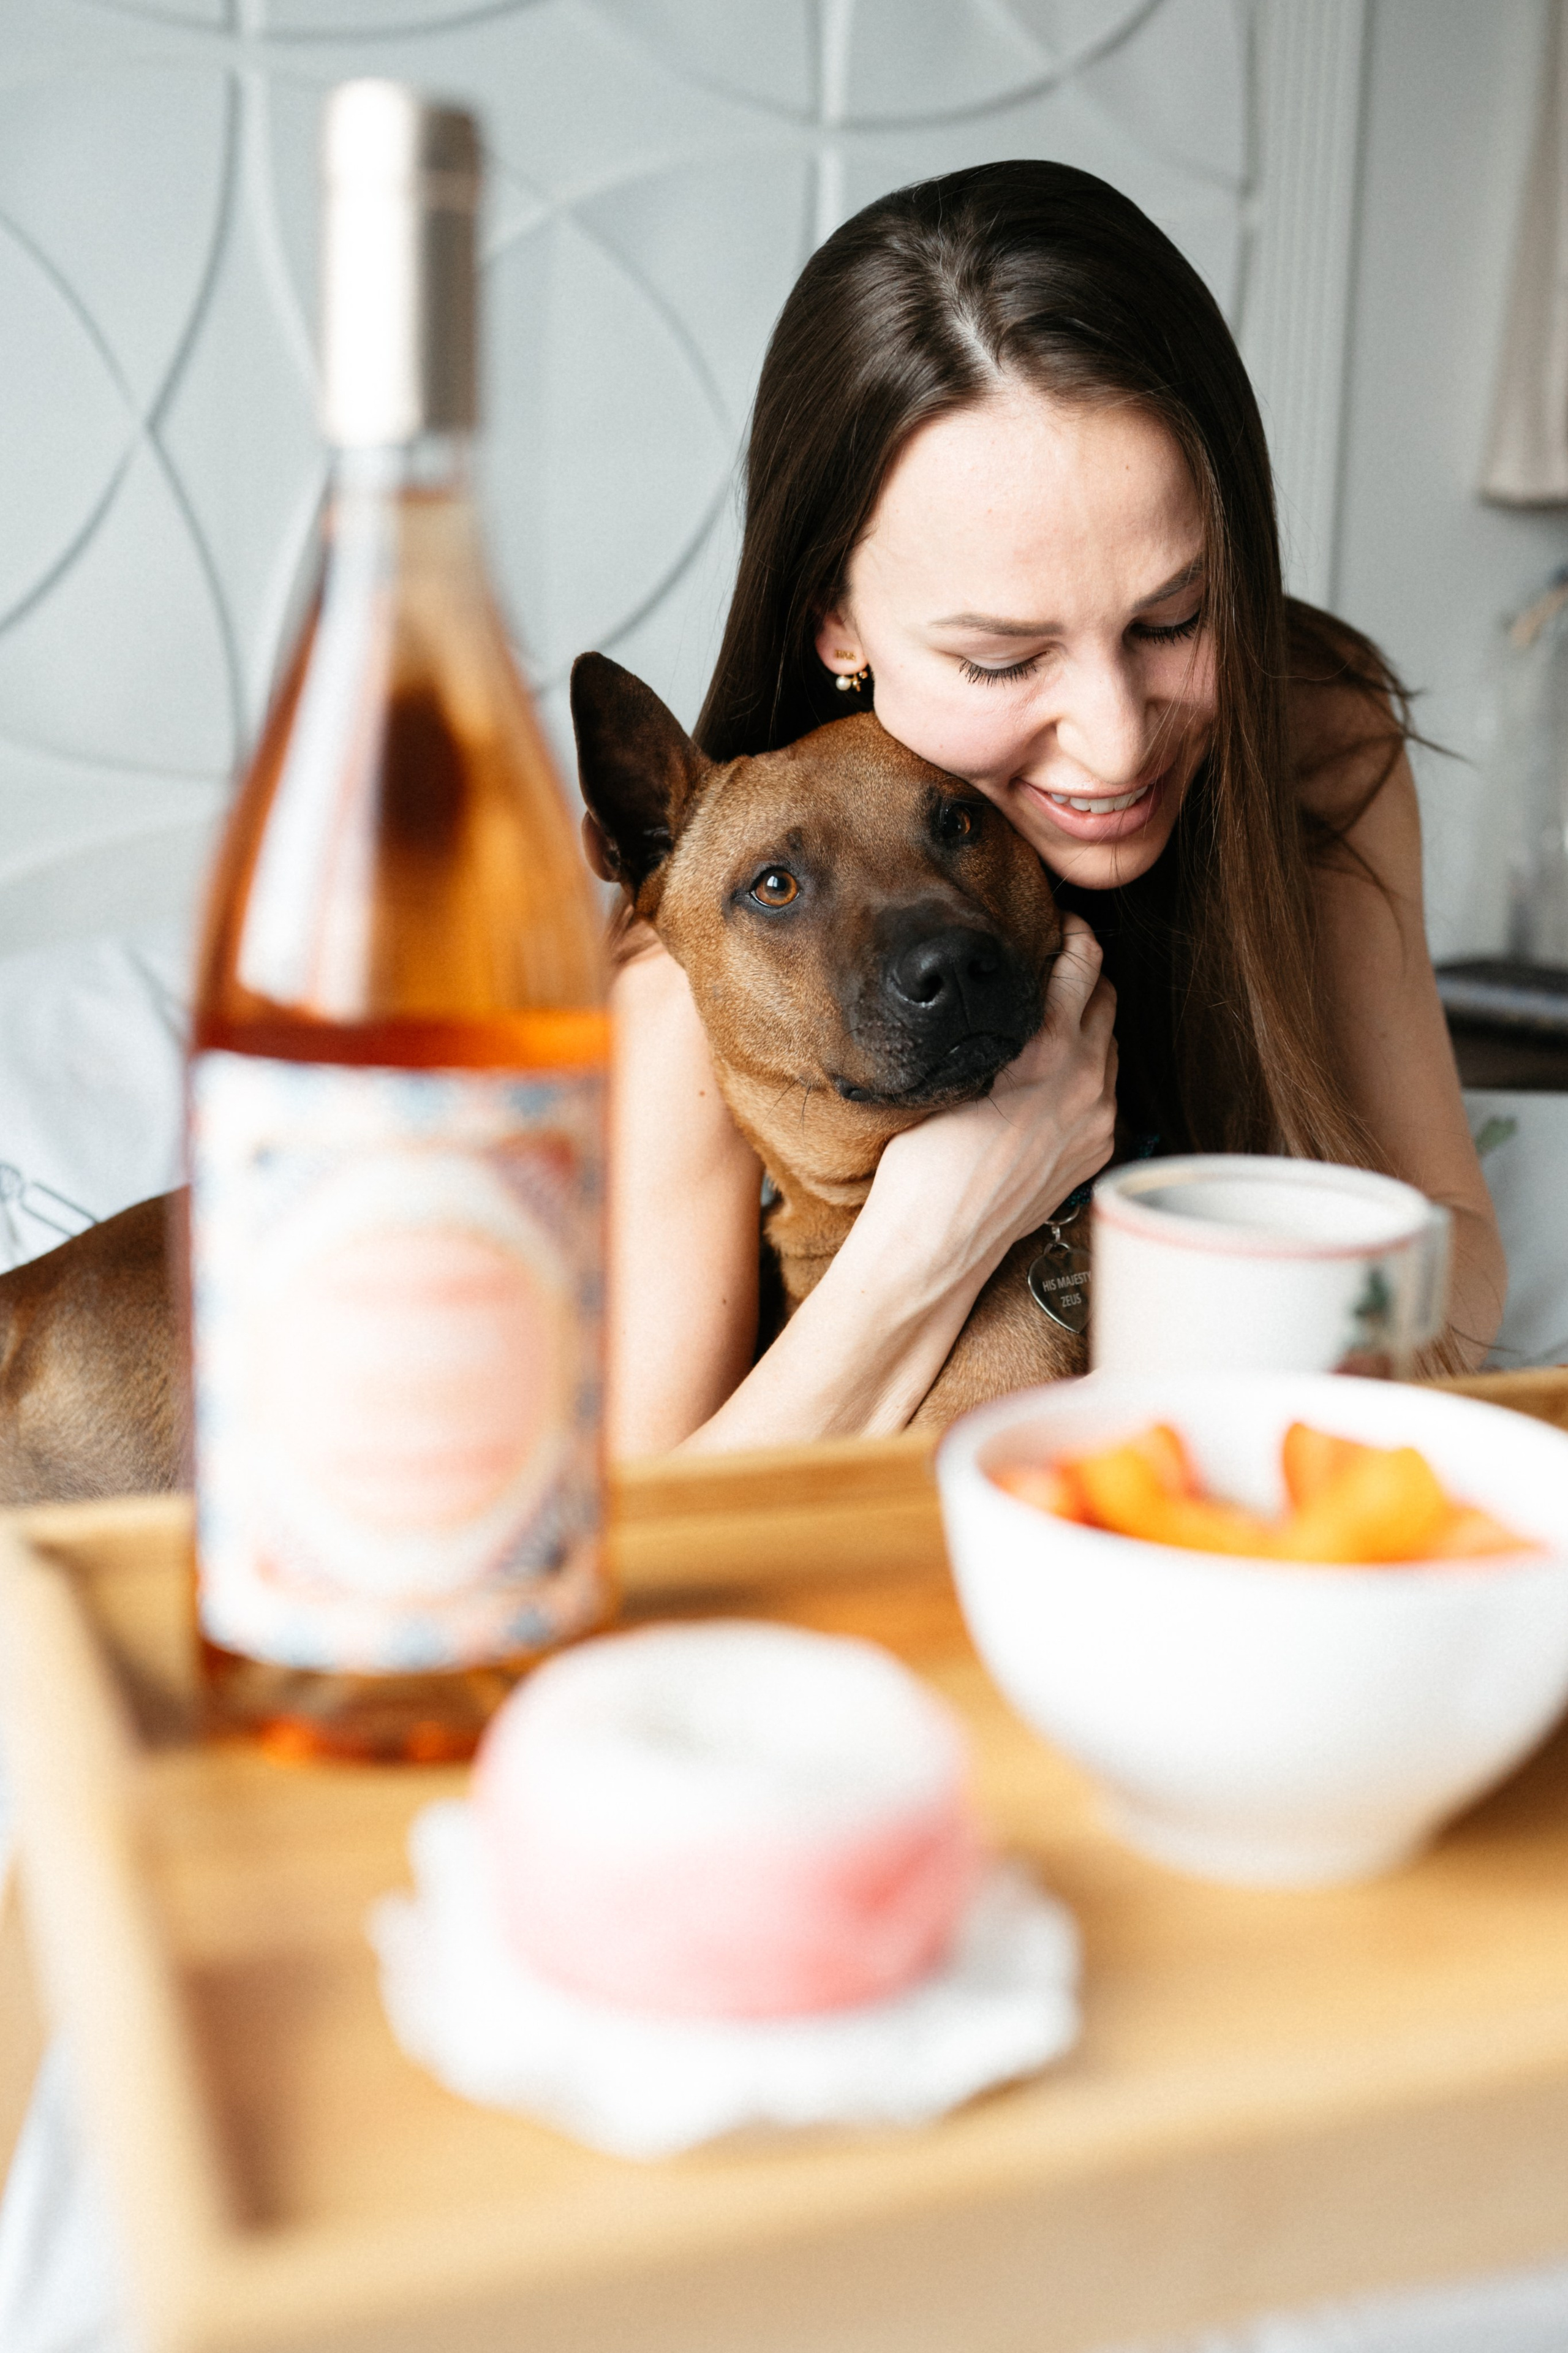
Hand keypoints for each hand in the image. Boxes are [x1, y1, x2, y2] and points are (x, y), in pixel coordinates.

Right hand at [865, 913, 1117, 1284]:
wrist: (937, 1243)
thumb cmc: (926, 1161)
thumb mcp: (953, 1071)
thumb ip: (995, 1029)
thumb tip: (1005, 995)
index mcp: (1050, 1050)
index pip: (1084, 964)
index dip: (1075, 934)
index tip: (1060, 924)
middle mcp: (1087, 1082)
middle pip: (1108, 1000)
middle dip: (1085, 977)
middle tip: (1054, 965)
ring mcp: (1098, 1121)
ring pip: (1111, 1047)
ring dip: (1089, 1025)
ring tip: (1050, 1021)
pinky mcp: (1095, 1153)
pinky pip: (1106, 1094)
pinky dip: (1087, 1073)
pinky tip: (1051, 1078)